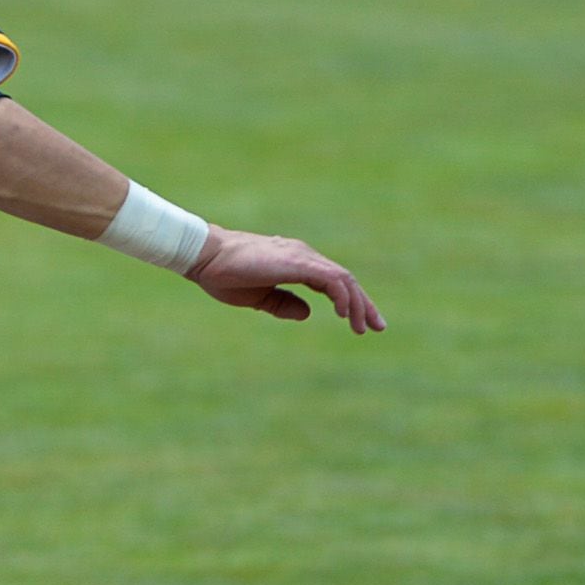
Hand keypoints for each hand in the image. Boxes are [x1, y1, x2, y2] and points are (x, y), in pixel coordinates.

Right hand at [188, 226, 385, 333]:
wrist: (206, 257)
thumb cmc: (225, 275)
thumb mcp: (258, 297)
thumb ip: (283, 304)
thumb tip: (307, 313)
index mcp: (296, 263)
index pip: (333, 282)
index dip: (350, 301)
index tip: (361, 323)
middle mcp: (304, 256)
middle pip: (344, 280)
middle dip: (363, 304)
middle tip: (377, 327)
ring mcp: (302, 257)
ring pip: (343, 279)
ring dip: (357, 304)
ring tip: (362, 327)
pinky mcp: (298, 262)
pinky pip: (331, 280)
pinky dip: (342, 296)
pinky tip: (344, 314)